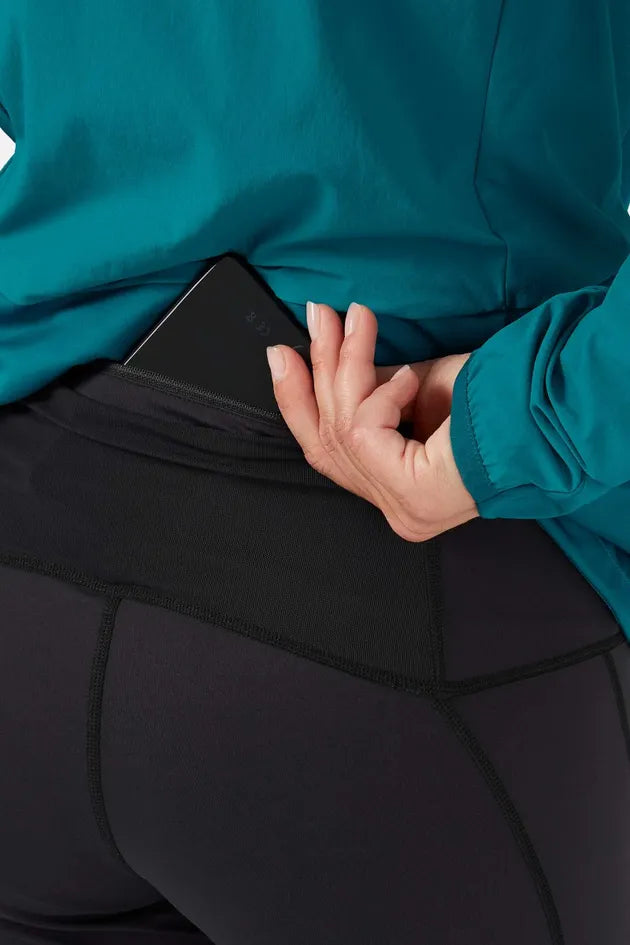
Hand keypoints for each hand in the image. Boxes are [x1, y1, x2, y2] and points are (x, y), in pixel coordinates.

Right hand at [265, 301, 478, 541]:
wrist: (548, 406)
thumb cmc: (496, 398)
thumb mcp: (416, 388)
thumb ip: (370, 389)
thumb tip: (331, 367)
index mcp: (400, 493)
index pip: (328, 453)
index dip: (298, 402)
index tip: (283, 355)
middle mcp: (399, 512)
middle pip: (325, 442)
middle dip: (314, 373)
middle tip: (316, 316)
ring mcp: (405, 510)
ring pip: (340, 430)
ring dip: (344, 364)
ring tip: (356, 319)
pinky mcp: (413, 495)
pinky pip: (364, 432)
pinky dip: (380, 393)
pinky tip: (409, 378)